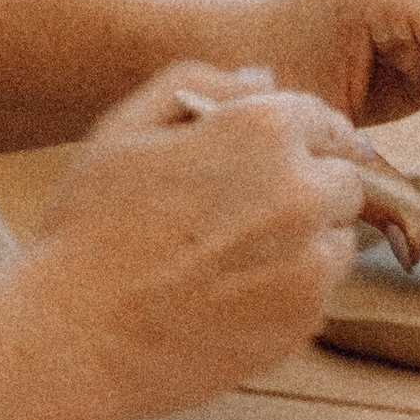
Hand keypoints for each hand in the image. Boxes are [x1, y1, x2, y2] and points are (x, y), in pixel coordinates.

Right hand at [23, 63, 366, 419]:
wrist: (74, 340)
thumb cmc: (89, 227)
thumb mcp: (125, 127)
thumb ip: (199, 83)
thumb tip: (260, 79)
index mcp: (262, 131)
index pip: (324, 120)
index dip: (297, 138)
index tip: (271, 161)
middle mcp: (300, 192)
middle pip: (344, 180)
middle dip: (309, 188)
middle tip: (250, 212)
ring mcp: (308, 264)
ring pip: (339, 240)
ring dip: (307, 242)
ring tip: (237, 258)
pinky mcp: (303, 323)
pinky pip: (321, 294)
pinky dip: (291, 292)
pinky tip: (233, 295)